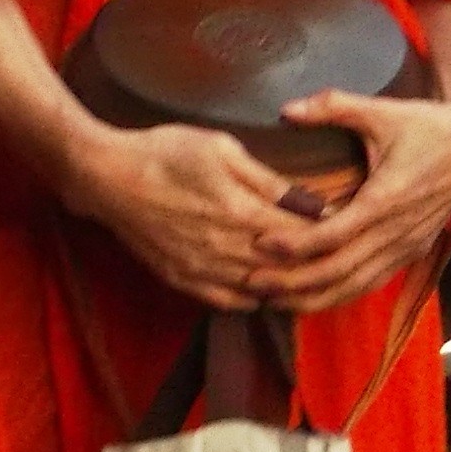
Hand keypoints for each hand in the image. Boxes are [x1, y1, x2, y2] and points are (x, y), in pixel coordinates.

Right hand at [54, 119, 318, 313]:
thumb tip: (312, 201)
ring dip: (285, 287)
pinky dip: (252, 299)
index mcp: (239, 213)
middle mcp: (224, 249)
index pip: (299, 235)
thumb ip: (268, 180)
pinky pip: (227, 302)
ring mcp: (201, 269)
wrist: (106, 176)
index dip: (326, 235)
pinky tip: (265, 288)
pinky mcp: (181, 279)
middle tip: (333, 257)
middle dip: (311, 265)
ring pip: (259, 291)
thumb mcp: (222, 149)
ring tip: (307, 276)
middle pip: (284, 269)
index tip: (345, 228)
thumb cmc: (164, 152)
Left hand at [252, 81, 450, 314]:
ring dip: (313, 297)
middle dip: (293, 281)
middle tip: (253, 282)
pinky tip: (310, 298)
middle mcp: (396, 231)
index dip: (295, 244)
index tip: (260, 243)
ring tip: (273, 299)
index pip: (333, 234)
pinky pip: (370, 283)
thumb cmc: (427, 126)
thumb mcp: (382, 111)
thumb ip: (333, 106)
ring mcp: (406, 246)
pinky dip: (338, 295)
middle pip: (338, 271)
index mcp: (386, 198)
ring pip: (354, 286)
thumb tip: (286, 109)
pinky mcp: (410, 252)